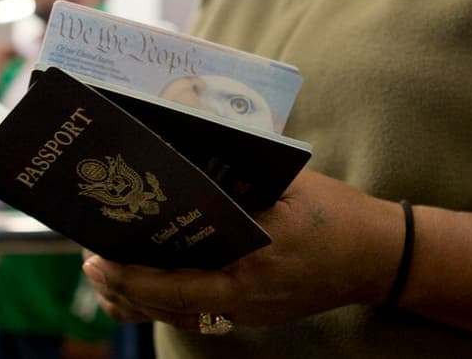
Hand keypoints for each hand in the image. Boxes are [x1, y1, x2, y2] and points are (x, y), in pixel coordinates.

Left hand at [82, 170, 403, 330]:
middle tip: (92, 263)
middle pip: (169, 309)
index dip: (134, 278)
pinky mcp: (251, 312)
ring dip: (139, 300)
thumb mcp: (288, 189)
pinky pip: (198, 317)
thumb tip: (187, 154)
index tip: (100, 260)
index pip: (178, 288)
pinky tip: (146, 288)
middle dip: (124, 289)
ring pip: (179, 318)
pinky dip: (166, 305)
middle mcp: (244, 302)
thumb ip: (239, 180)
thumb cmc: (336, 217)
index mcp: (251, 272)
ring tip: (106, 276)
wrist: (379, 257)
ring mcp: (248, 313)